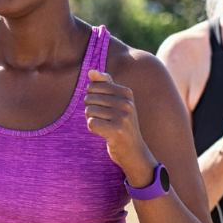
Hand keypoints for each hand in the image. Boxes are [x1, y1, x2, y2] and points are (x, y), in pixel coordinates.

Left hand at [84, 70, 155, 184]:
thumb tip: (91, 71)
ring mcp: (123, 117)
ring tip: (106, 126)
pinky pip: (91, 123)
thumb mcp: (116, 102)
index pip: (93, 86)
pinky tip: (105, 134)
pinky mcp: (116, 131)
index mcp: (126, 92)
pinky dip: (93, 129)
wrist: (134, 151)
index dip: (93, 99)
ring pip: (89, 111)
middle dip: (91, 110)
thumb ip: (104, 85)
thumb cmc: (121, 124)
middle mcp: (126, 103)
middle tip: (105, 120)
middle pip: (89, 98)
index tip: (105, 108)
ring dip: (92, 120)